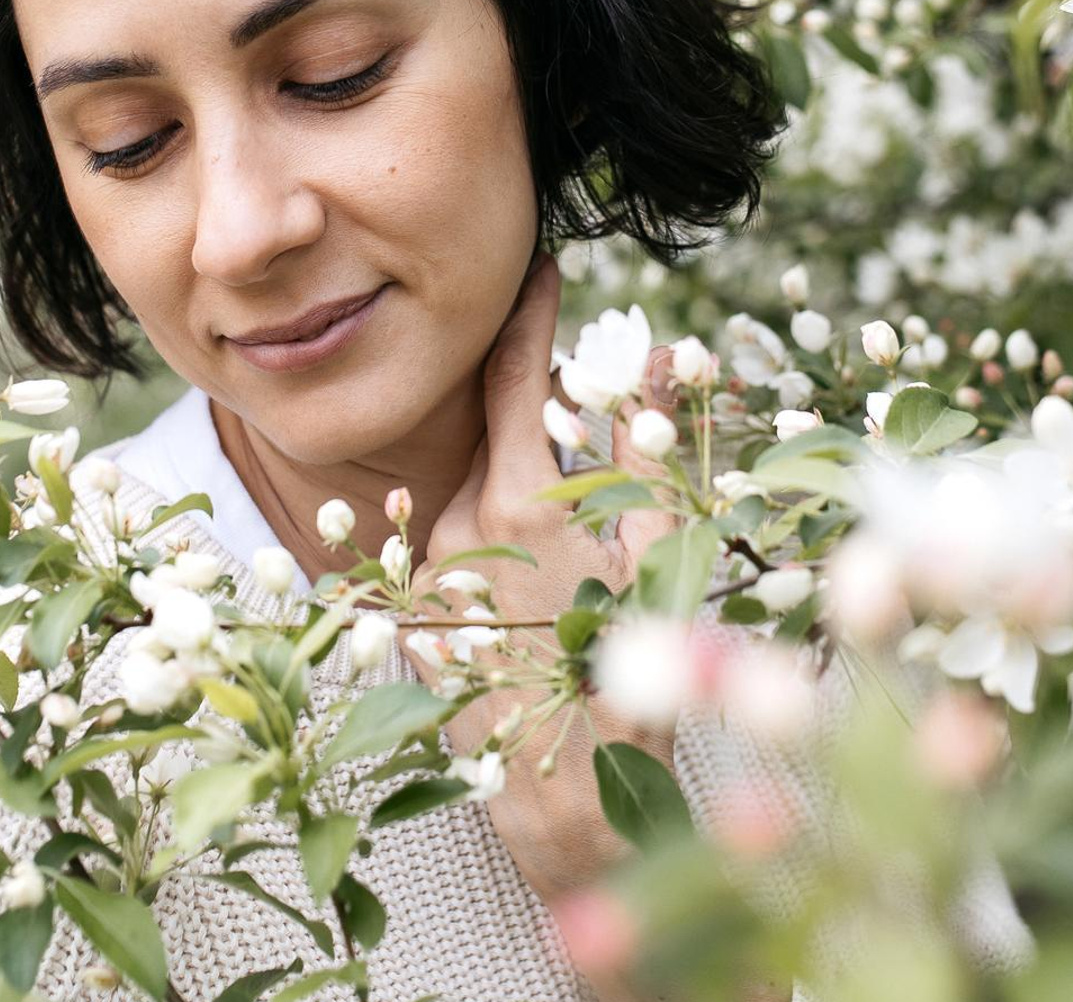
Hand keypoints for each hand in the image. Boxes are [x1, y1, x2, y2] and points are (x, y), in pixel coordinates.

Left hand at [406, 250, 681, 910]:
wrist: (564, 804)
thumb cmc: (627, 681)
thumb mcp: (651, 557)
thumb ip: (645, 450)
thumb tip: (660, 361)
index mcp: (522, 503)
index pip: (517, 375)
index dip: (532, 315)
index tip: (542, 268)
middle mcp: (460, 523)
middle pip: (495, 432)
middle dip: (536, 415)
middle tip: (579, 421)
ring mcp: (428, 568)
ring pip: (477, 491)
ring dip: (519, 495)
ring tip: (566, 561)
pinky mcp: (411, 610)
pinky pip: (457, 548)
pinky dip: (494, 548)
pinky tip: (530, 601)